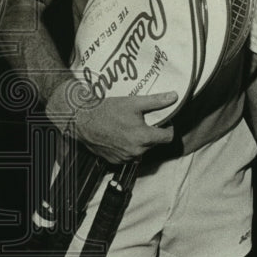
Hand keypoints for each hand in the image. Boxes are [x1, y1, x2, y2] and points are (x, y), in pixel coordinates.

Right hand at [51, 81, 177, 164]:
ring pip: (141, 150)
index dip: (169, 128)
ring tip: (131, 127)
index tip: (165, 122)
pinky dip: (128, 147)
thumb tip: (174, 97)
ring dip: (140, 141)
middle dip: (152, 133)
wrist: (81, 120)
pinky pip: (128, 155)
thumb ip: (157, 101)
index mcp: (143, 138)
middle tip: (144, 121)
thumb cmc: (107, 110)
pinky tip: (122, 135)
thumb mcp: (134, 102)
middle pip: (154, 143)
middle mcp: (135, 151)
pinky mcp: (114, 160)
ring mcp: (124, 158)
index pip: (168, 137)